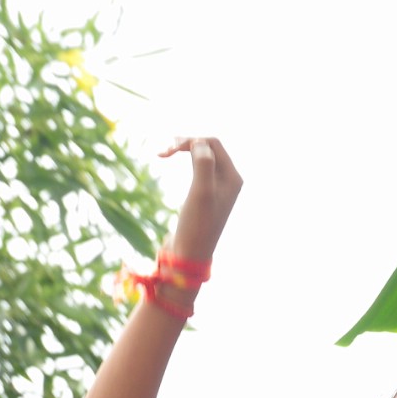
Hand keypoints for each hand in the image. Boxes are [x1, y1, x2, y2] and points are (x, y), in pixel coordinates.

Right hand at [159, 136, 242, 263]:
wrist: (188, 256)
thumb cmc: (195, 226)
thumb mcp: (201, 193)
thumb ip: (203, 164)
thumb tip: (199, 142)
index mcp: (233, 178)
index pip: (212, 143)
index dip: (190, 141)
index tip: (167, 152)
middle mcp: (229, 182)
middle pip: (208, 148)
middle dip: (187, 144)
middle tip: (163, 151)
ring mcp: (217, 189)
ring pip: (202, 157)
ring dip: (184, 151)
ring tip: (164, 152)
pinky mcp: (205, 196)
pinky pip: (198, 169)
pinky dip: (184, 162)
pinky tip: (171, 164)